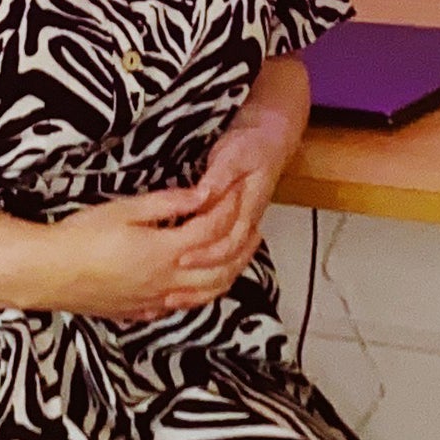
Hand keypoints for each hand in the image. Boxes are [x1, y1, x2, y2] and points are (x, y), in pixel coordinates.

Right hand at [25, 185, 231, 322]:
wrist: (47, 273)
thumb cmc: (79, 239)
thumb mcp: (124, 209)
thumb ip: (167, 203)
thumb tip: (201, 193)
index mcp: (165, 251)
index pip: (214, 230)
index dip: (229, 209)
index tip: (236, 192)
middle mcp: (167, 281)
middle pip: (222, 267)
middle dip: (243, 245)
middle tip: (254, 225)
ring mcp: (155, 300)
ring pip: (208, 293)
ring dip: (230, 274)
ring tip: (240, 257)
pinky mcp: (141, 311)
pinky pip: (184, 307)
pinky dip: (202, 296)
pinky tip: (202, 286)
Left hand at [157, 106, 301, 305]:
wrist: (268, 141)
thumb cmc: (250, 146)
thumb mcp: (233, 155)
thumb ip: (218, 177)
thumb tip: (203, 195)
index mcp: (247, 209)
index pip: (229, 240)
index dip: (206, 253)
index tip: (181, 258)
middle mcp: (246, 225)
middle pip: (228, 262)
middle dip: (199, 276)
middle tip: (171, 287)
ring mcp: (241, 230)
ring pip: (227, 268)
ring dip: (203, 286)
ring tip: (174, 299)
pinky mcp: (232, 231)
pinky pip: (224, 262)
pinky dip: (206, 280)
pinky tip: (184, 289)